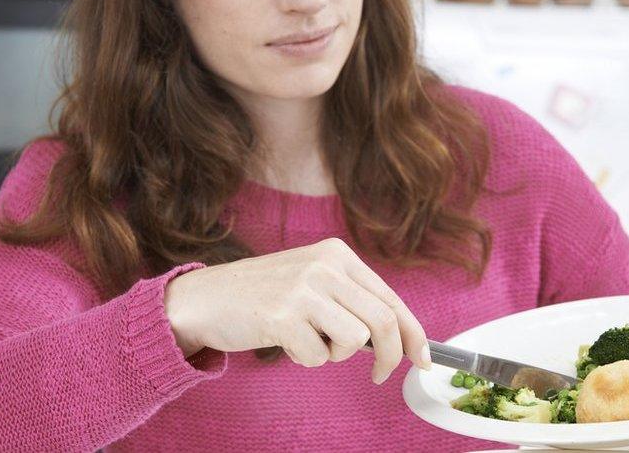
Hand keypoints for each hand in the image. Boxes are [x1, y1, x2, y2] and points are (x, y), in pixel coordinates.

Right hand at [163, 238, 431, 383]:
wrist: (205, 298)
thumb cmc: (263, 296)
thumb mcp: (312, 282)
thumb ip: (350, 300)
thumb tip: (397, 337)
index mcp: (337, 254)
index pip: (391, 298)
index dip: (413, 333)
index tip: (423, 358)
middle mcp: (324, 266)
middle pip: (383, 322)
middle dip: (389, 357)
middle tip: (379, 375)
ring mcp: (303, 289)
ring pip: (354, 340)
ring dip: (335, 354)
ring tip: (308, 341)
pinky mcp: (282, 315)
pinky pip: (317, 356)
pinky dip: (305, 359)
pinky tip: (284, 341)